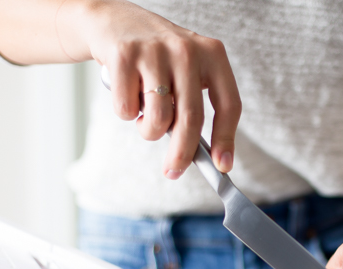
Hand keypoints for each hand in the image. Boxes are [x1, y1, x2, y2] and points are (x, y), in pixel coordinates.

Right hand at [61, 0, 240, 176]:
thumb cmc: (157, 58)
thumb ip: (195, 106)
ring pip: (158, 120)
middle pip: (191, 119)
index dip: (226, 139)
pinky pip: (127, 110)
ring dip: (148, 131)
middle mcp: (187, 50)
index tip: (222, 166)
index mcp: (212, 55)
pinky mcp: (123, 55)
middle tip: (173, 171)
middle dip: (182, 154)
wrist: (113, 21)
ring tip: (145, 116)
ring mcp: (155, 51)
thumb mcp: (186, 72)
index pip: (229, 105)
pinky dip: (125, 113)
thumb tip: (207, 157)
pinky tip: (125, 92)